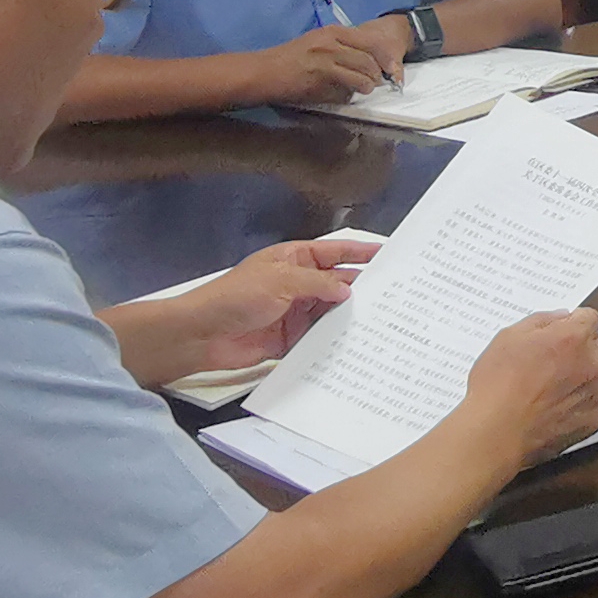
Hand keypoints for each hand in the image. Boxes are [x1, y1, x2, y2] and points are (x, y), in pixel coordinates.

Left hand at [162, 236, 376, 371]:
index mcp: (294, 260)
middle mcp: (298, 284)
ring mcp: (295, 312)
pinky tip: (354, 345)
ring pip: (331, 312)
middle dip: (362, 287)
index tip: (388, 254)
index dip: (360, 252)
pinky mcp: (291, 339)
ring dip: (350, 317)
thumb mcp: (280, 281)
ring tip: (382, 321)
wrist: (202, 335)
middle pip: (337, 283)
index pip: (334, 252)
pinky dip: (333, 341)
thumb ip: (317, 284)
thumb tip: (347, 288)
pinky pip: (318, 339)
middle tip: (395, 293)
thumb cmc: (234, 297)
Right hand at [259, 24, 396, 103]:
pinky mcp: (321, 79)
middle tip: (379, 81)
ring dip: (368, 85)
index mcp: (333, 32)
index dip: (384, 56)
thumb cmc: (289, 58)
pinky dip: (351, 94)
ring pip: (362, 74)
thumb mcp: (316, 42)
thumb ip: (340, 46)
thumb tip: (363, 59)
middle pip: (369, 58)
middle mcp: (332, 42)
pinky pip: (346, 88)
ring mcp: (327, 60)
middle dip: (379, 73)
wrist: (264, 71)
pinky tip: (348, 95)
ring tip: (366, 88)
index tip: (390, 67)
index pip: (371, 41)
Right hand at [466, 309, 597, 463]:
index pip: (591, 318)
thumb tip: (559, 319)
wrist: (496, 434)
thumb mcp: (509, 337)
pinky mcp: (593, 420)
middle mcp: (592, 364)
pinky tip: (555, 406)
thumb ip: (541, 321)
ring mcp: (596, 393)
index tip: (562, 331)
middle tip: (553, 359)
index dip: (574, 323)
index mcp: (573, 338)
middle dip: (581, 346)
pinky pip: (595, 402)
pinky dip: (581, 401)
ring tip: (553, 385)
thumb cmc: (498, 387)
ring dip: (585, 373)